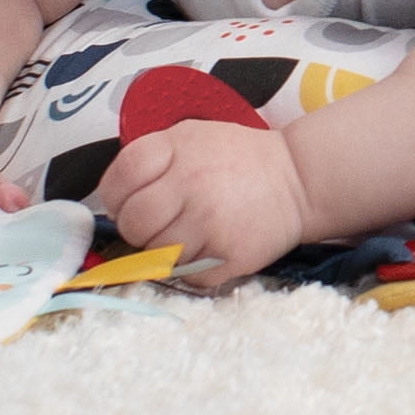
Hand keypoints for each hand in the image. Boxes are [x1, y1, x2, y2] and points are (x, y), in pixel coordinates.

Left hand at [95, 118, 310, 287]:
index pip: (118, 181)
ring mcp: (210, 223)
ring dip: (168, 250)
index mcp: (176, 148)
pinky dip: (193, 268)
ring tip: (193, 232)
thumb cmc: (237, 158)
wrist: (299, 179)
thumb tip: (116, 200)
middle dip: (141, 229)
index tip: (132, 202)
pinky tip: (212, 246)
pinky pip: (187, 277)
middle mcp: (191, 184)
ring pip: (157, 256)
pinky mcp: (228, 256)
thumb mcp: (192, 137)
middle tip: (162, 223)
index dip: (118, 198)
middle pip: (134, 224)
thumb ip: (153, 159)